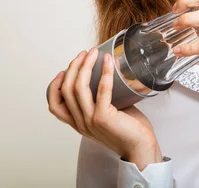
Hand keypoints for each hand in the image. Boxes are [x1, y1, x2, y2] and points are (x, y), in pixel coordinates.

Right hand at [47, 48, 162, 169]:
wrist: (140, 148)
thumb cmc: (129, 131)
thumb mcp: (108, 115)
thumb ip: (103, 101)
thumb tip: (109, 78)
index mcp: (79, 123)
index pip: (55, 105)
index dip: (55, 86)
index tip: (64, 70)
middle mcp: (81, 123)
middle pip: (66, 90)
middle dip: (73, 68)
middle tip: (84, 54)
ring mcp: (90, 120)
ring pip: (79, 88)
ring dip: (85, 66)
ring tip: (93, 53)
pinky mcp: (103, 117)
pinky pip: (102, 89)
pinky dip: (105, 72)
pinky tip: (108, 61)